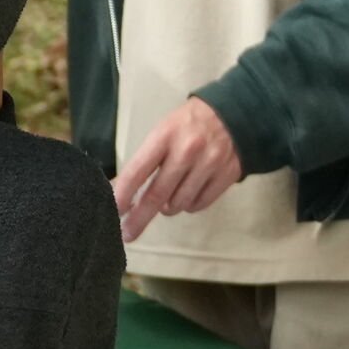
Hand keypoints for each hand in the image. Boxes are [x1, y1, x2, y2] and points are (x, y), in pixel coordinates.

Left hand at [111, 97, 243, 239]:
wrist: (234, 115)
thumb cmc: (188, 126)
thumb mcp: (161, 133)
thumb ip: (141, 162)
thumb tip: (117, 189)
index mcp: (165, 136)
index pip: (137, 172)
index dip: (123, 196)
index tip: (113, 213)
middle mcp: (187, 150)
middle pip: (157, 195)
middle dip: (139, 218)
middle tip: (127, 234)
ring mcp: (209, 164)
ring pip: (178, 204)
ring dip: (167, 207)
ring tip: (168, 195)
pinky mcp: (226, 176)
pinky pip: (198, 205)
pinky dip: (188, 205)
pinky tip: (188, 192)